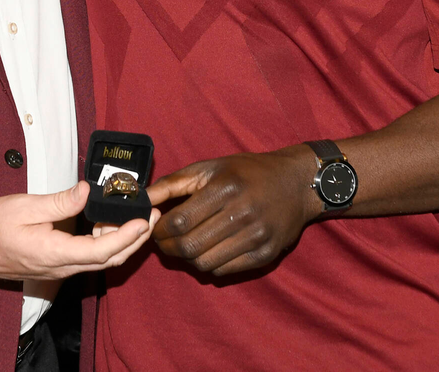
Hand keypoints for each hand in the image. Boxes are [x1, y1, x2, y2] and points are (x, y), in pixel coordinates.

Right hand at [0, 181, 154, 280]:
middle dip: (135, 240)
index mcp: (54, 253)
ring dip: (121, 242)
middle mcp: (61, 267)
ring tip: (133, 216)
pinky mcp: (57, 265)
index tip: (145, 220)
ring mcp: (59, 269)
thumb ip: (60, 202)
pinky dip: (105, 244)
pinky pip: (88, 259)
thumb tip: (88, 191)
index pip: (101, 251)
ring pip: (100, 262)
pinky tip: (106, 225)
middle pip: (109, 260)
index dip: (127, 236)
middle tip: (152, 216)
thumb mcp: (25, 206)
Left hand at [146, 145, 317, 275]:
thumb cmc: (247, 172)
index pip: (180, 222)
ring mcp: (256, 238)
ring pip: (204, 264)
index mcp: (225, 188)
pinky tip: (208, 249)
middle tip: (163, 241)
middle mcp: (242, 214)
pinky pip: (224, 271)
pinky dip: (209, 264)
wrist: (296, 183)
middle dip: (168, 248)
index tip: (154, 227)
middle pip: (190, 247)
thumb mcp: (210, 167)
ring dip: (187, 258)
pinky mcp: (265, 256)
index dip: (160, 230)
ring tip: (185, 244)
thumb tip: (142, 197)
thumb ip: (173, 183)